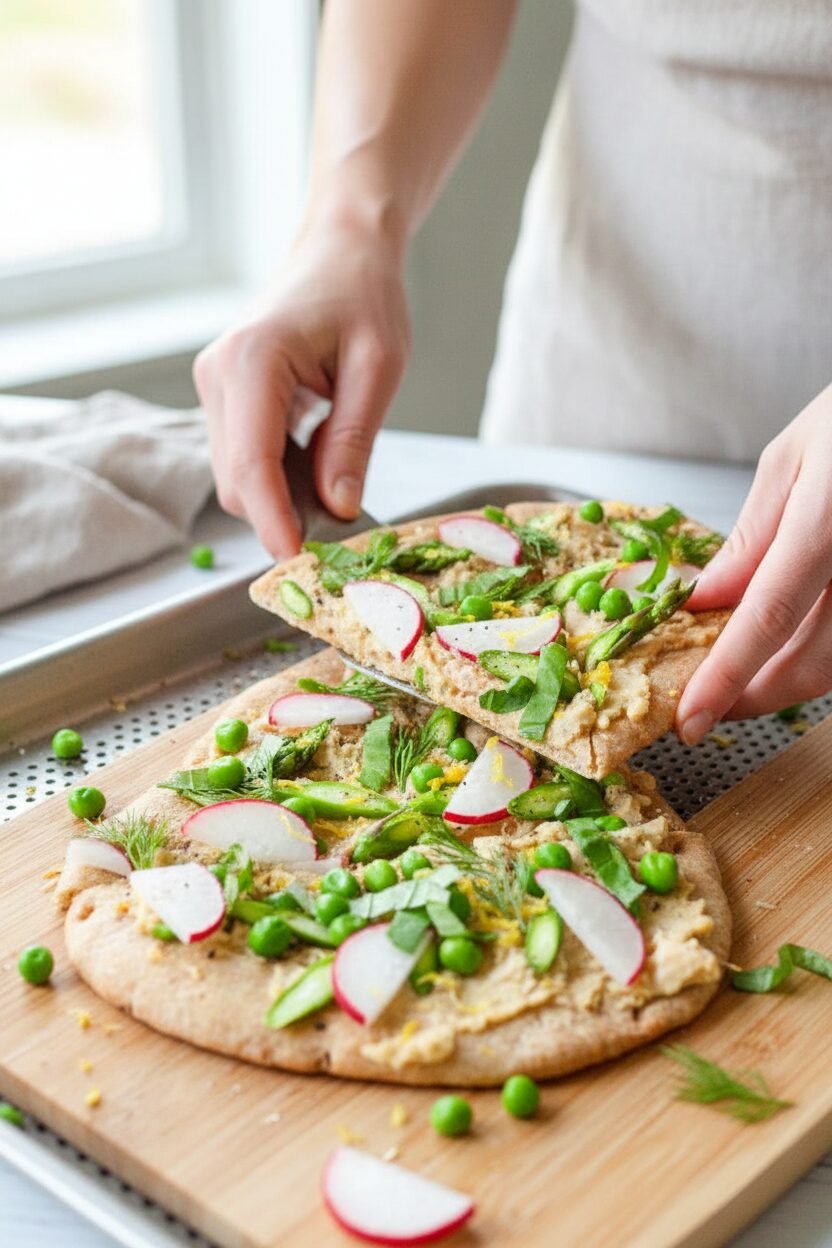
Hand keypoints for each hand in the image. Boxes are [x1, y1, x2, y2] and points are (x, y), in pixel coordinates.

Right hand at [194, 221, 410, 556]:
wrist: (341, 249)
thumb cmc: (364, 294)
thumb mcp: (378, 368)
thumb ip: (354, 440)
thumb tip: (337, 508)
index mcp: (252, 361)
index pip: (252, 464)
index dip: (272, 520)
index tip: (296, 561)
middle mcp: (219, 374)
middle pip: (237, 480)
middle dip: (281, 514)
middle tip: (341, 529)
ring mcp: (214, 385)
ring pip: (237, 474)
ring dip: (281, 496)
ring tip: (336, 481)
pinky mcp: (224, 394)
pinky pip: (244, 456)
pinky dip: (278, 475)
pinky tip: (317, 463)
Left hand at [677, 384, 831, 742]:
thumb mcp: (792, 460)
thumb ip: (750, 538)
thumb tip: (704, 600)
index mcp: (827, 524)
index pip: (768, 619)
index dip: (726, 678)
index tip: (690, 719)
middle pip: (809, 662)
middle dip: (750, 697)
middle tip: (705, 705)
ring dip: (782, 685)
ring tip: (737, 681)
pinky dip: (814, 658)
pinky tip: (783, 651)